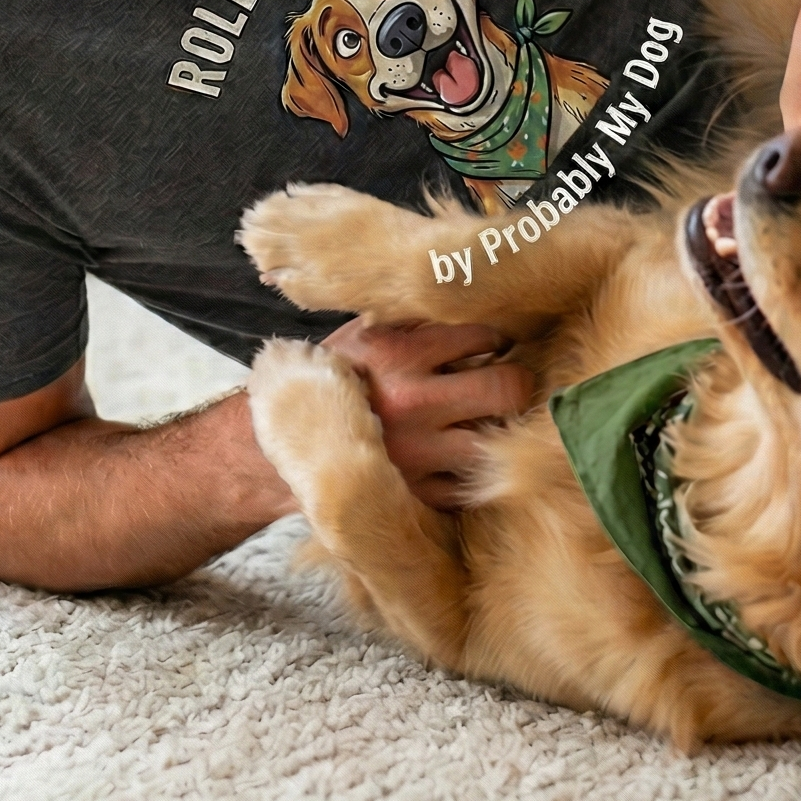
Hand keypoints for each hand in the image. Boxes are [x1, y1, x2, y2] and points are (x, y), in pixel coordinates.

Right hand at [318, 318, 532, 508]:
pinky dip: (471, 468)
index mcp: (400, 353)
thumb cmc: (335, 374)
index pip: (484, 337)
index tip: (493, 347)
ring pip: (495, 441)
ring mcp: (416, 454)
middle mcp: (412, 402)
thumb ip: (418, 320)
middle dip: (516, 383)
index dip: (496, 340)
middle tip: (508, 383)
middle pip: (507, 390)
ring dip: (496, 429)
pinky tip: (459, 453)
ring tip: (485, 420)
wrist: (284, 438)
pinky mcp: (415, 494)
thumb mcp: (367, 331)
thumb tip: (475, 306)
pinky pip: (469, 483)